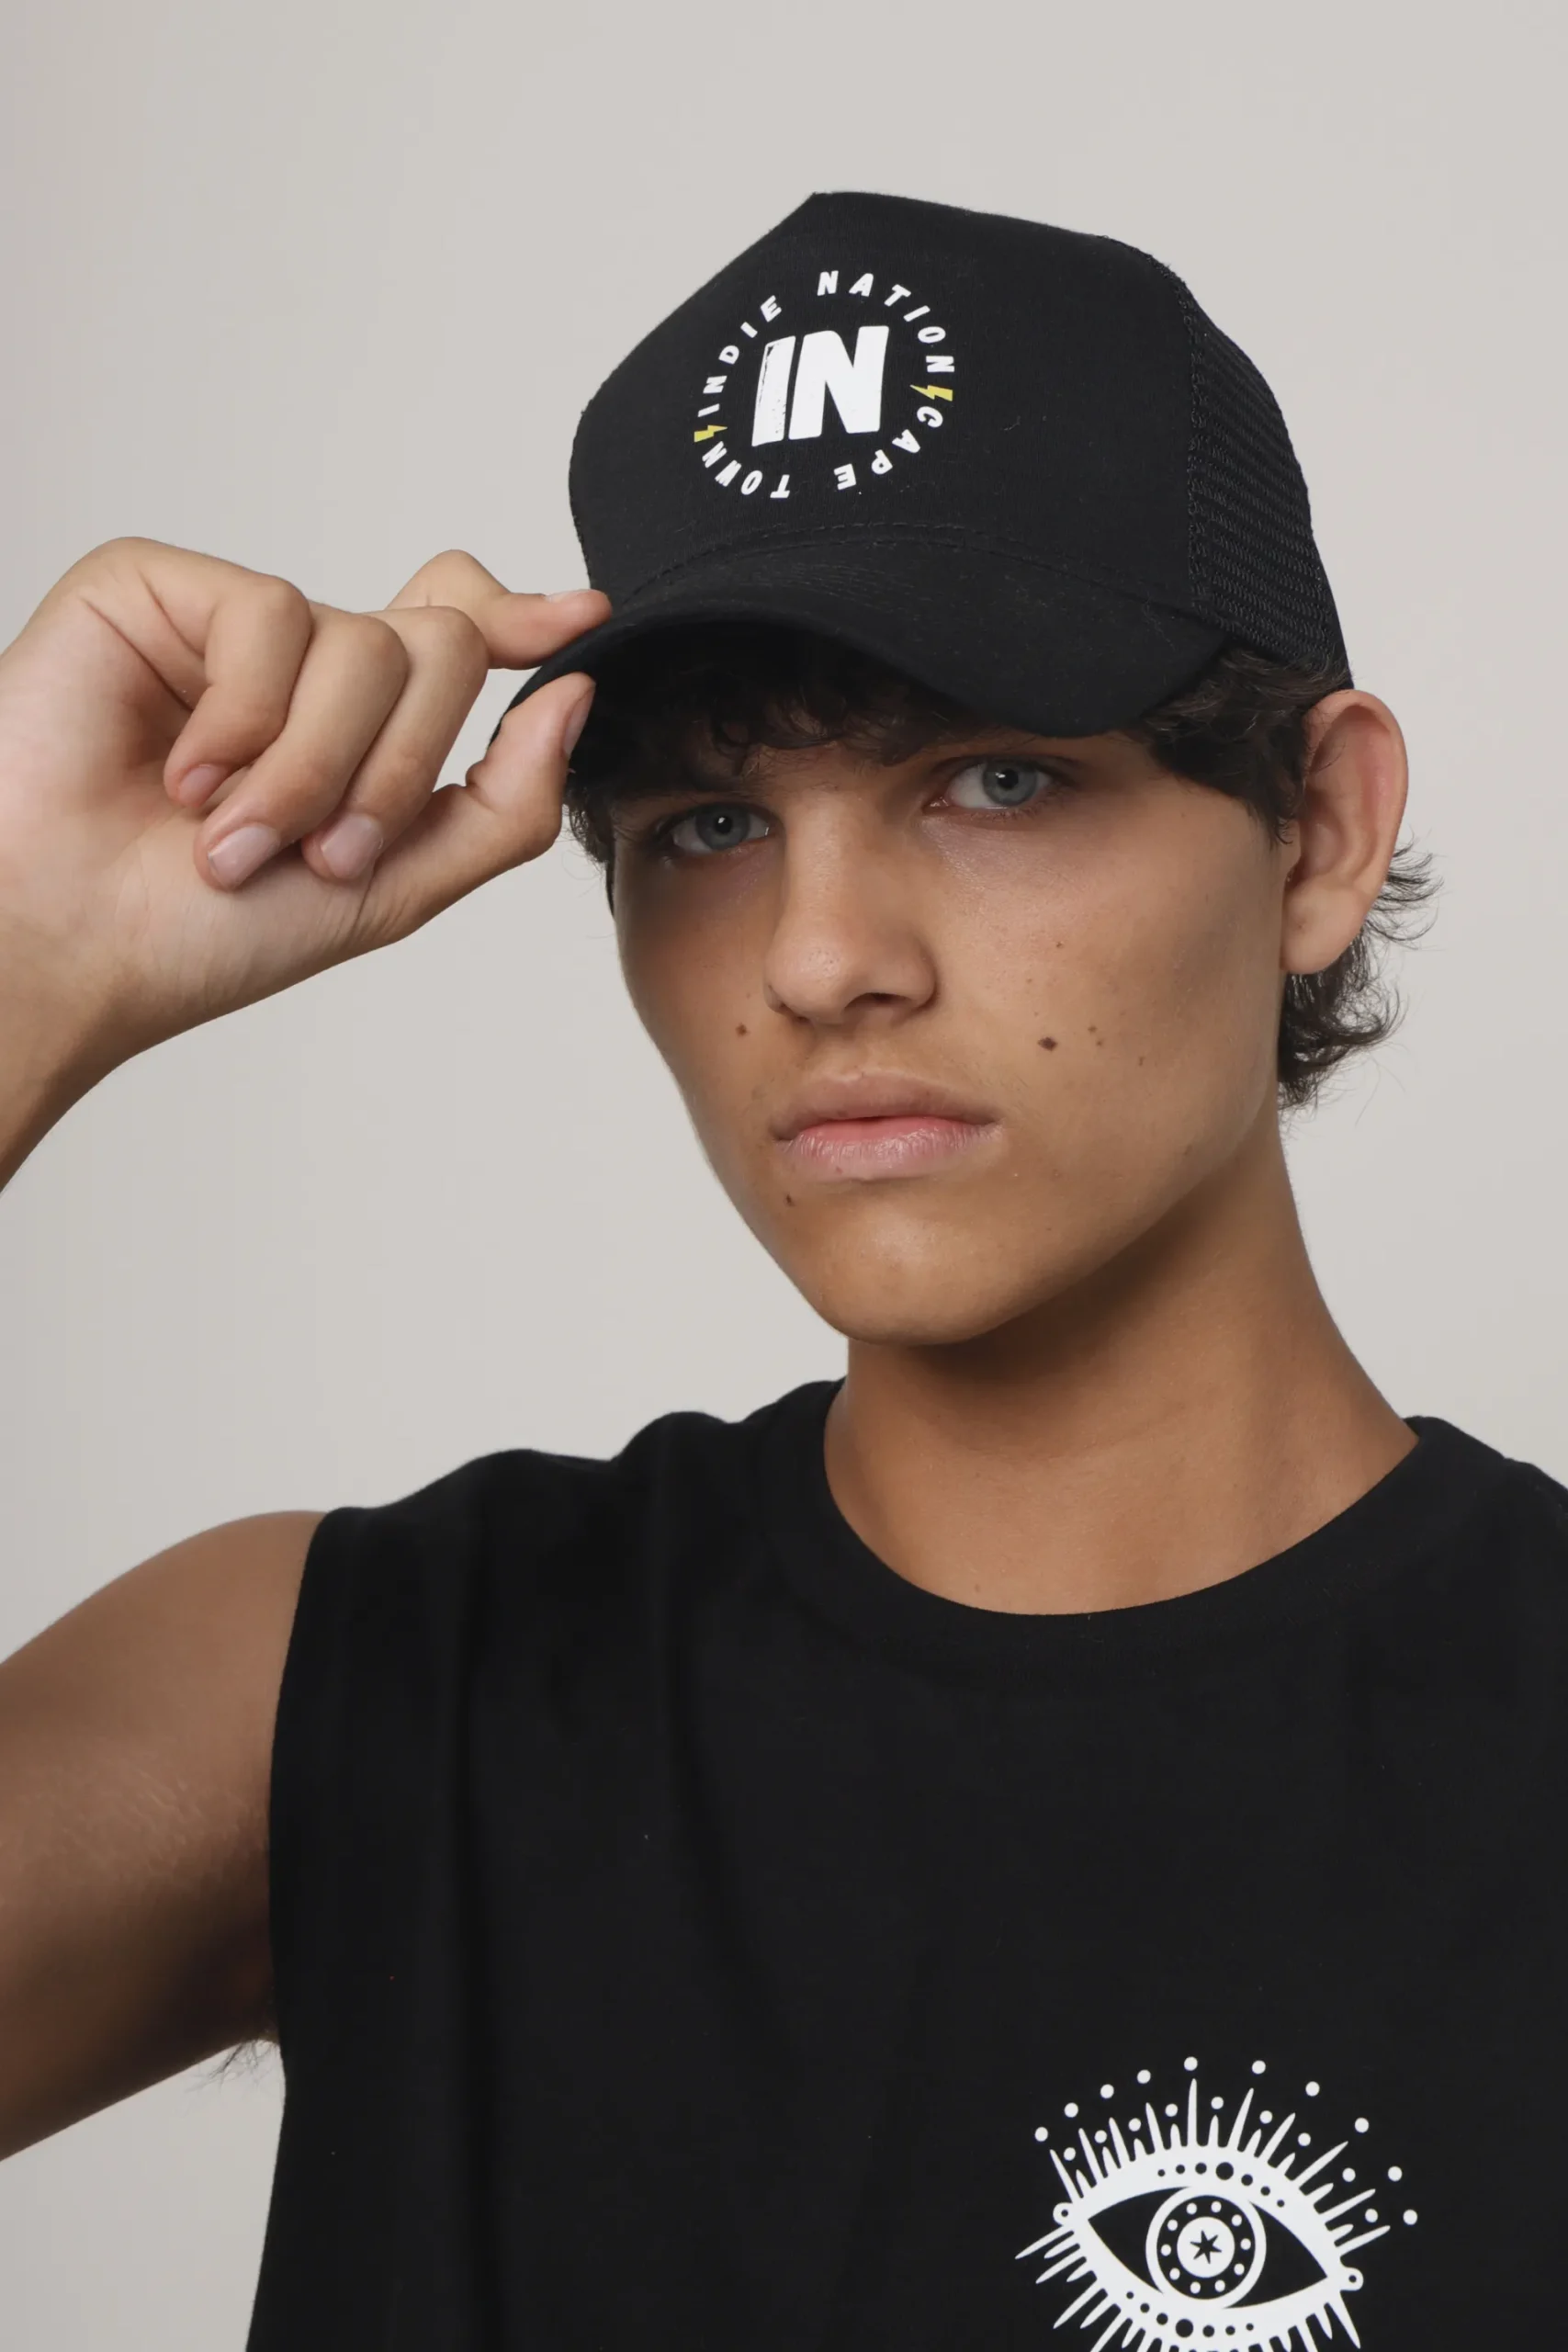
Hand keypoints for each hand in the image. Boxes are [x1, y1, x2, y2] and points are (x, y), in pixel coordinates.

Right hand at [0, 538, 606, 1086]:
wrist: (74, 947)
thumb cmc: (203, 936)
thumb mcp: (393, 888)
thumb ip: (501, 804)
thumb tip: (572, 695)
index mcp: (356, 723)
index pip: (456, 631)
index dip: (521, 619)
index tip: (579, 620)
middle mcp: (301, 663)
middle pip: (440, 646)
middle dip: (395, 771)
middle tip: (316, 852)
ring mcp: (229, 622)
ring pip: (367, 642)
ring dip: (313, 771)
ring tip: (231, 838)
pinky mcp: (154, 588)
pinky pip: (273, 616)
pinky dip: (245, 722)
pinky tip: (181, 777)